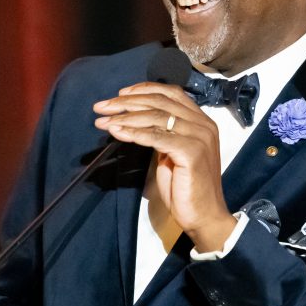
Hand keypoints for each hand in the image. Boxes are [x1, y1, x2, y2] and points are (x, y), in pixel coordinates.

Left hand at [92, 83, 237, 252]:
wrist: (204, 215)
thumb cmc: (184, 186)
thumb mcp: (170, 152)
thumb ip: (160, 132)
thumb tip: (133, 118)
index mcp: (200, 120)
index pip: (170, 93)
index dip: (143, 90)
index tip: (119, 94)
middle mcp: (202, 124)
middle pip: (159, 102)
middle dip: (126, 102)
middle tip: (102, 107)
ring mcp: (199, 136)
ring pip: (156, 116)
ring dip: (125, 117)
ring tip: (103, 121)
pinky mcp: (192, 152)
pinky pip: (157, 137)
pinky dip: (135, 133)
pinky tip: (117, 132)